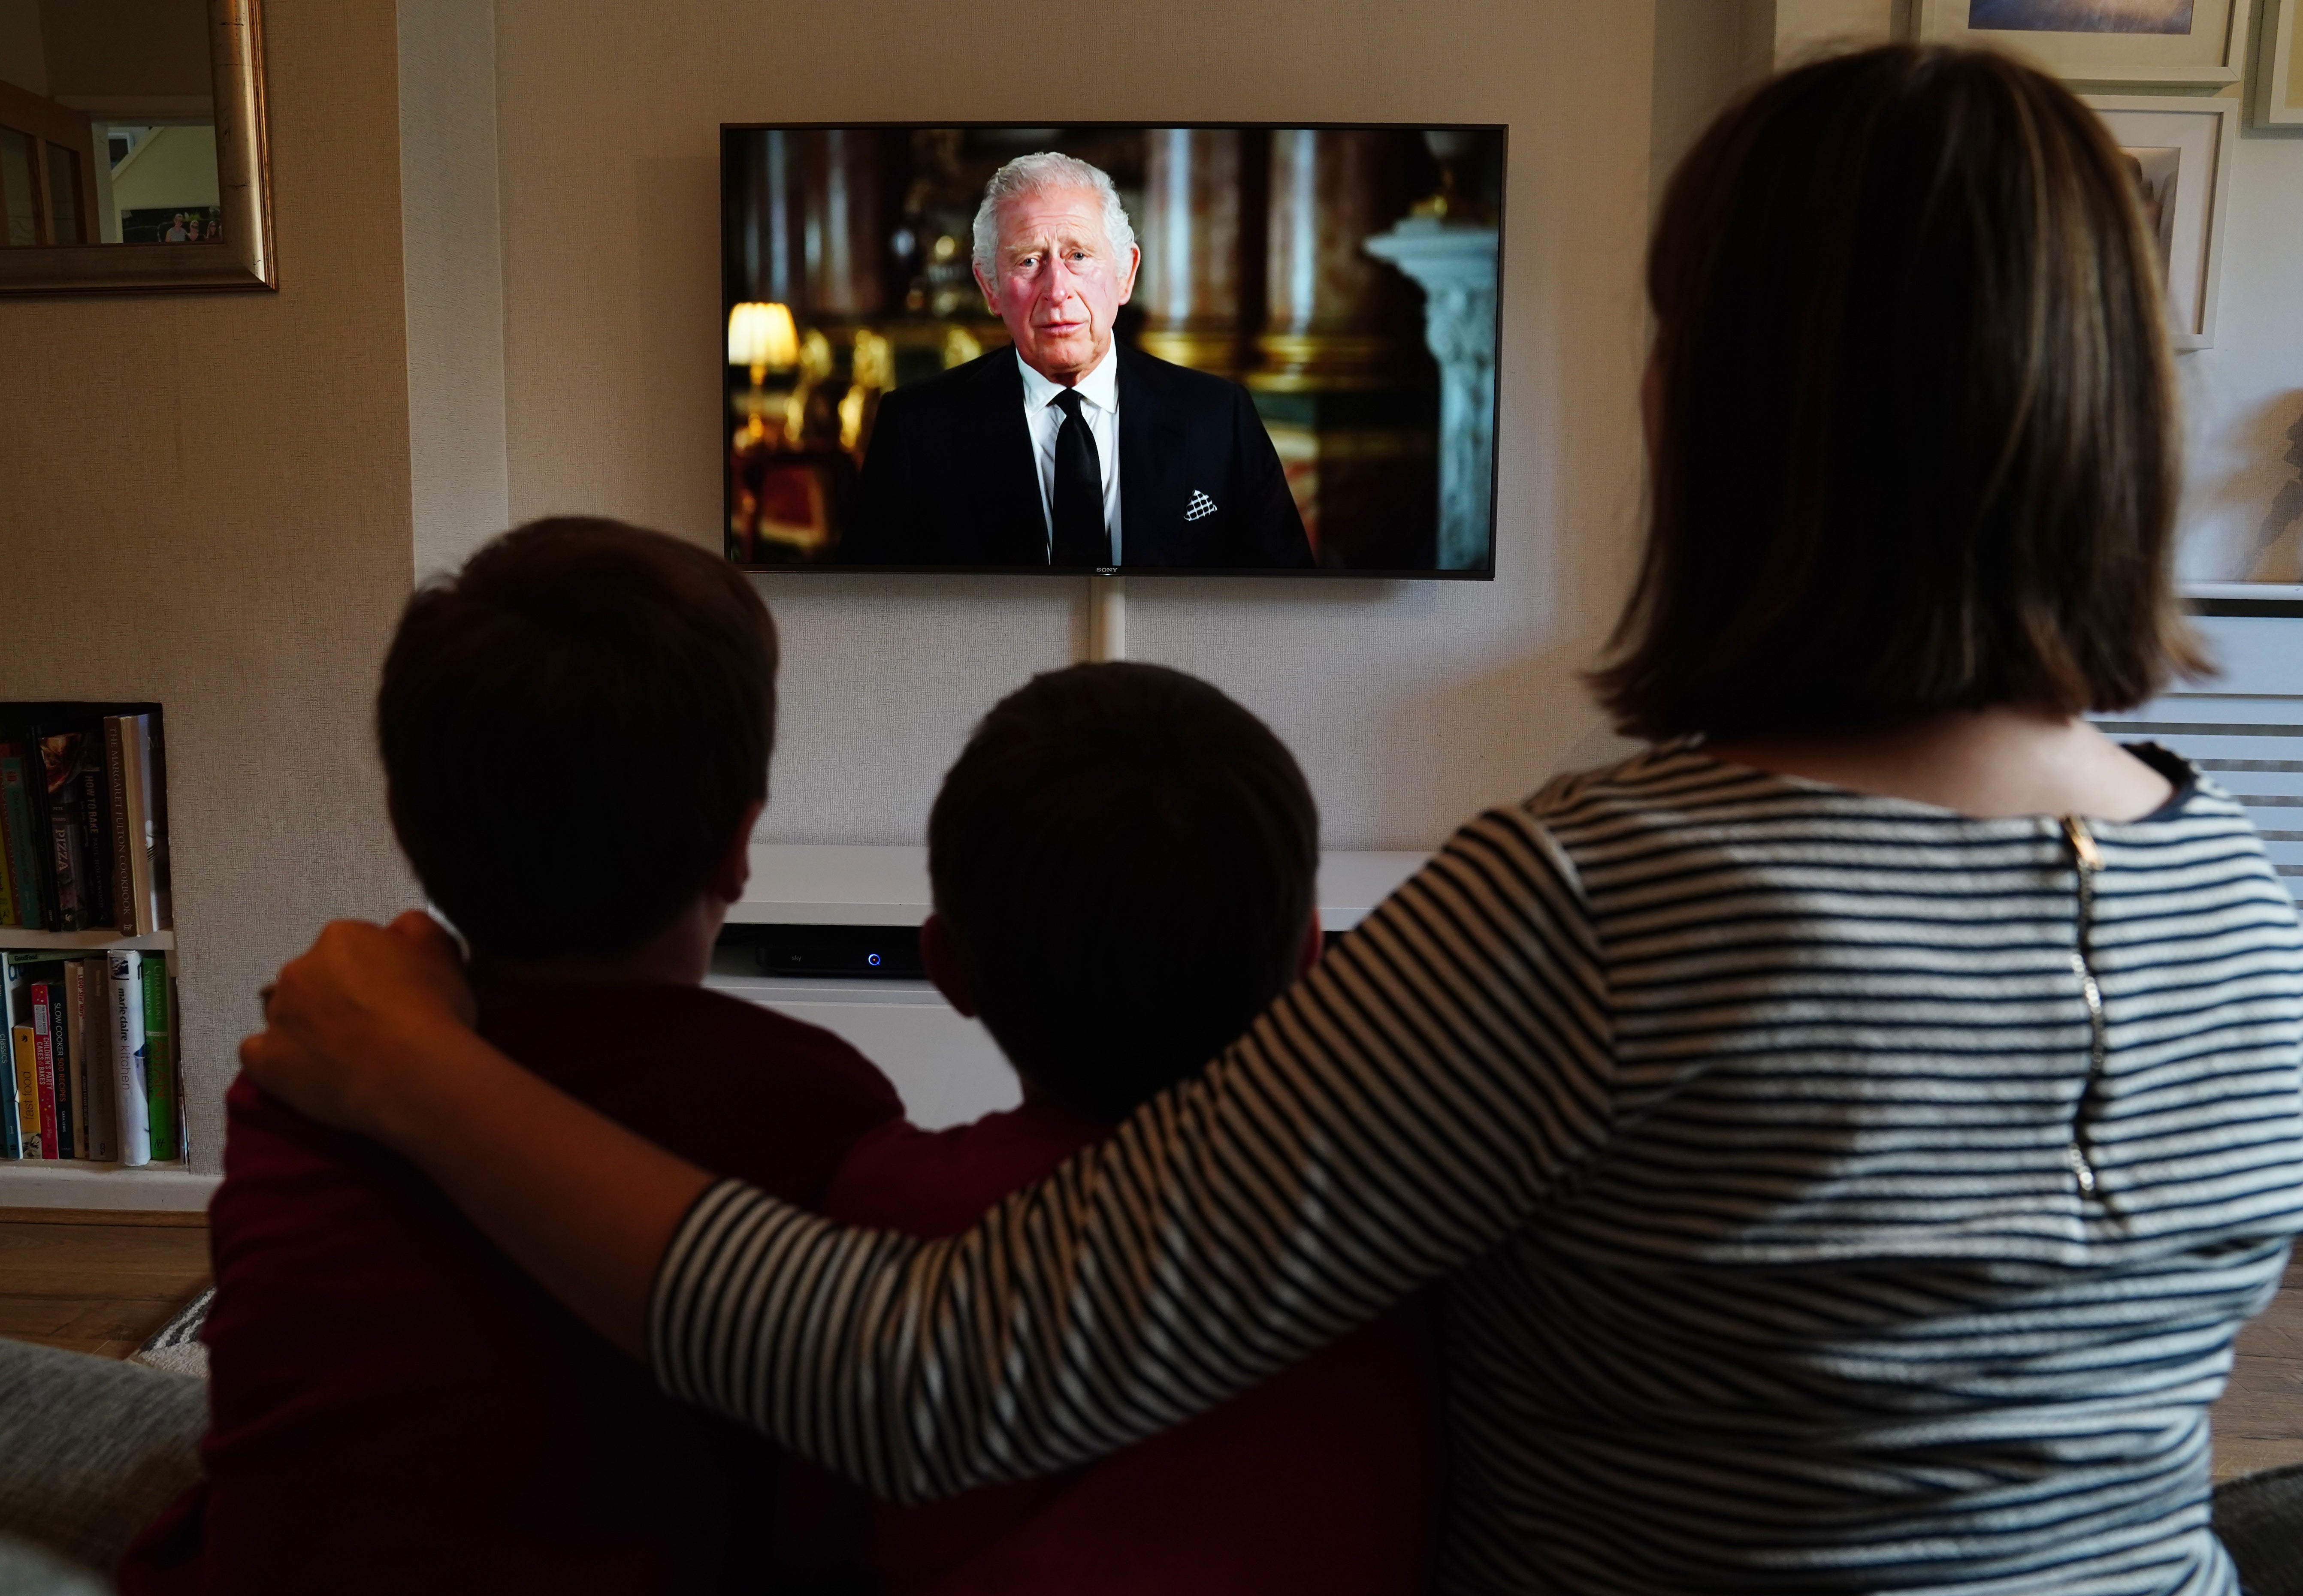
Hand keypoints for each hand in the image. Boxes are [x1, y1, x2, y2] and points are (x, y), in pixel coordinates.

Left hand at [240, 911, 476, 1137]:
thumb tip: (400, 927)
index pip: (350, 946)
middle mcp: (300, 969)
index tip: (393, 993)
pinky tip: (308, 1070)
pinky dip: (278, 1060)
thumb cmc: (433, 1013)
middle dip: (337, 996)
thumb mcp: (443, 950)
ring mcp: (278, 1016)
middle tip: (373, 1024)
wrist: (415, 1075)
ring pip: (287, 1014)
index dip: (374, 970)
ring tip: (347, 1053)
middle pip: (314, 978)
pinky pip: (258, 1054)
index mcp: (341, 938)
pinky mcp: (266, 1061)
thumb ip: (416, 927)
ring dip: (309, 1026)